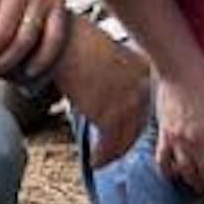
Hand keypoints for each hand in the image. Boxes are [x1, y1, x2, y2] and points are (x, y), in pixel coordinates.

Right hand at [54, 20, 150, 167]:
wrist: (56, 41)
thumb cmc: (73, 42)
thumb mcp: (107, 55)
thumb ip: (118, 76)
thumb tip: (114, 100)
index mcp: (143, 68)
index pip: (147, 103)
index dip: (136, 122)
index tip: (128, 135)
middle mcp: (142, 86)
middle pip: (139, 123)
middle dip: (127, 140)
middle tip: (115, 151)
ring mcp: (129, 102)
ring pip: (126, 138)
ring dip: (114, 152)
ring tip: (102, 160)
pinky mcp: (111, 117)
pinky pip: (110, 145)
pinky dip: (102, 156)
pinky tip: (95, 162)